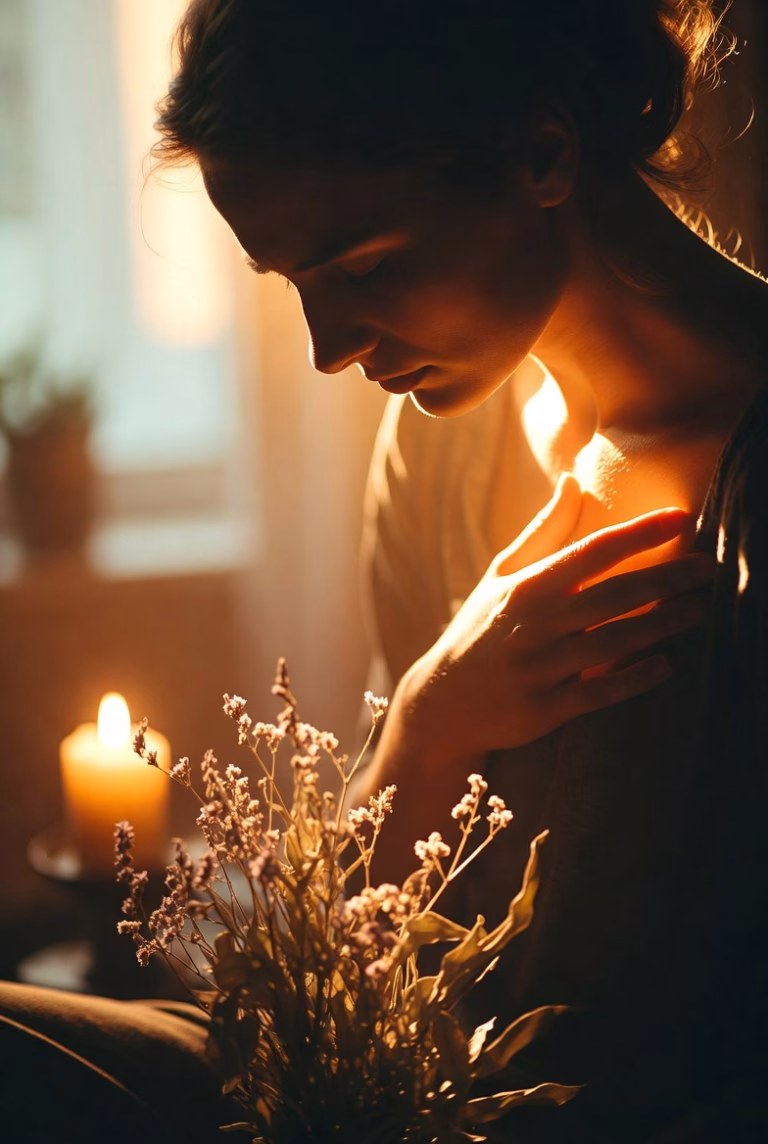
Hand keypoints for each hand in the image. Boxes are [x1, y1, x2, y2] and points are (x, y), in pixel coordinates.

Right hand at [397, 474, 714, 764]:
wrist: (443, 700)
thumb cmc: (481, 629)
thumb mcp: (502, 575)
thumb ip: (544, 530)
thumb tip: (573, 479)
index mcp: (527, 586)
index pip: (591, 551)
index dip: (638, 533)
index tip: (681, 517)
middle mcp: (534, 624)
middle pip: (613, 596)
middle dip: (666, 579)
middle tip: (710, 567)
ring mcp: (538, 668)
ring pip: (612, 643)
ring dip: (661, 625)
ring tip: (699, 610)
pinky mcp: (542, 710)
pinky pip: (598, 694)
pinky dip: (633, 679)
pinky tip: (666, 665)